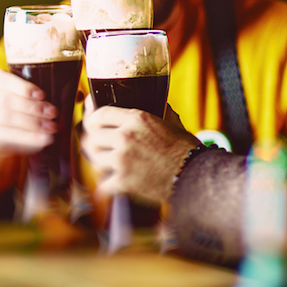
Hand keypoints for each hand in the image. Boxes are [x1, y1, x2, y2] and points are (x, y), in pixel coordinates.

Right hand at [0, 69, 57, 156]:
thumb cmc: (16, 108)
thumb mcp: (22, 95)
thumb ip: (38, 92)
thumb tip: (73, 94)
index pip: (5, 80)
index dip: (24, 88)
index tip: (42, 95)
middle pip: (7, 100)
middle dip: (33, 107)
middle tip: (53, 113)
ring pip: (8, 118)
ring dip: (33, 123)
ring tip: (52, 127)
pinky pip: (8, 135)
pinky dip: (28, 137)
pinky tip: (44, 139)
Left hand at [81, 105, 201, 204]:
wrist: (194, 175)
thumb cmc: (186, 148)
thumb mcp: (170, 121)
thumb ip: (154, 111)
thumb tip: (147, 101)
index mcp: (137, 118)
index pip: (100, 114)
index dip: (92, 119)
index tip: (92, 123)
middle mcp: (126, 137)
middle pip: (92, 138)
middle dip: (95, 144)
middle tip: (100, 148)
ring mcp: (122, 160)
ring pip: (95, 160)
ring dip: (101, 163)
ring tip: (110, 166)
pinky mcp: (123, 182)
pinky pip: (103, 183)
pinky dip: (109, 185)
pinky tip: (116, 183)